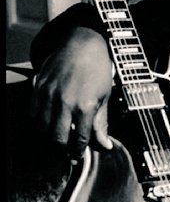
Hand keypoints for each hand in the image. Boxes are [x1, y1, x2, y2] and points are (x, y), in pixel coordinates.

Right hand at [31, 27, 113, 157]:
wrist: (82, 45)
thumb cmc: (96, 70)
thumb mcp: (104, 97)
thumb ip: (101, 123)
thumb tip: (105, 145)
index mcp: (85, 107)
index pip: (79, 139)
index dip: (77, 151)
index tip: (77, 155)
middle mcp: (65, 103)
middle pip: (57, 138)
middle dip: (62, 148)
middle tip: (66, 149)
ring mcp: (49, 95)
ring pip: (42, 127)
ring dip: (49, 135)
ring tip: (57, 134)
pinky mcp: (38, 88)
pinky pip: (33, 112)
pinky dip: (39, 120)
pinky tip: (48, 120)